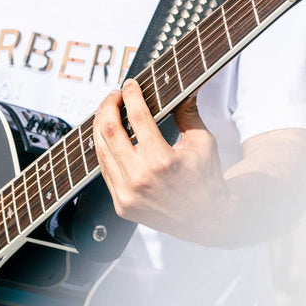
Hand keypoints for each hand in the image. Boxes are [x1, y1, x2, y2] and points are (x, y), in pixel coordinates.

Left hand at [93, 80, 236, 243]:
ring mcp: (126, 193)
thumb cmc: (206, 181)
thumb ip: (188, 113)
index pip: (137, 116)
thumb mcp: (203, 142)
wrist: (205, 220)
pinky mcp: (121, 204)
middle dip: (108, 105)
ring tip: (108, 112)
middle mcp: (140, 178)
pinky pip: (103, 169)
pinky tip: (108, 137)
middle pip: (109, 129)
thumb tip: (184, 89)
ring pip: (100, 149)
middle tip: (114, 95)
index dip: (131, 95)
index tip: (130, 85)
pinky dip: (103, 149)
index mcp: (162, 161)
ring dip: (100, 125)